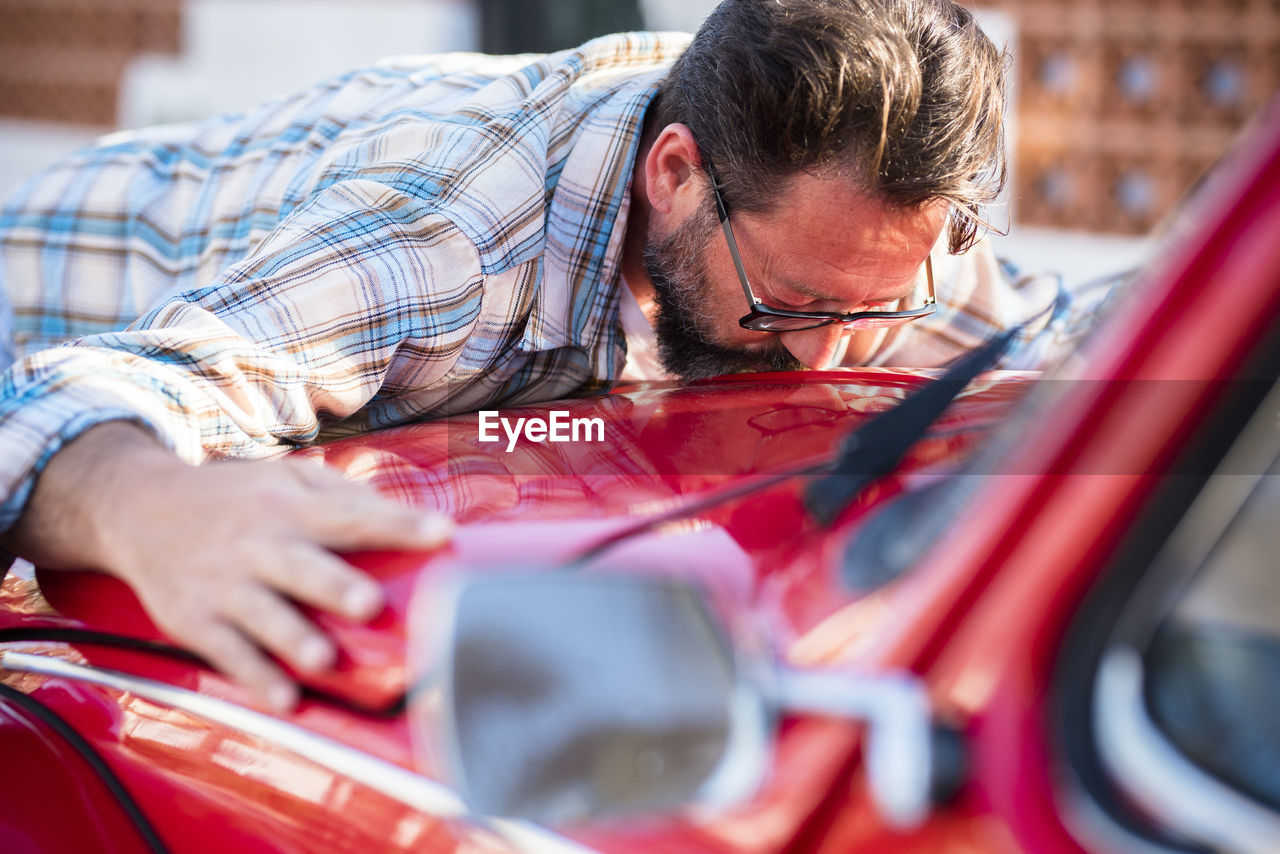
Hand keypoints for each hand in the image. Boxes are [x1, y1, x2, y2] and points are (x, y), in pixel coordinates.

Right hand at [4, 421, 451, 711]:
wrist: (141, 508)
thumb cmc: (240, 498)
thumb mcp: (289, 478)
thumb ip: (348, 497)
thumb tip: (413, 518)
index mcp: (291, 506)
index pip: (352, 515)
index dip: (399, 524)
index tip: (443, 535)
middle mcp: (259, 544)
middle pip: (303, 566)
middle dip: (335, 586)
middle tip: (370, 603)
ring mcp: (225, 584)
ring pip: (263, 615)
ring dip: (294, 639)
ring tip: (326, 660)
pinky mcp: (196, 620)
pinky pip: (229, 653)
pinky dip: (256, 677)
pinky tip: (287, 700)